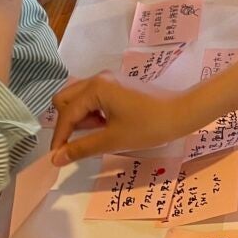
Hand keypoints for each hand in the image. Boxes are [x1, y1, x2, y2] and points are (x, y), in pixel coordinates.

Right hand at [49, 72, 203, 163]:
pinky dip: (93, 112)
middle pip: (65, 99)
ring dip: (81, 117)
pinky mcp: (117, 85)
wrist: (182, 113)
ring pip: (79, 98)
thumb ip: (81, 148)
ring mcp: (108, 79)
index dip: (60, 138)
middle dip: (68, 122)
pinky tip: (108, 125)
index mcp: (95, 88)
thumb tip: (56, 158)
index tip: (57, 158)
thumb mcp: (112, 140)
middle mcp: (98, 78)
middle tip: (86, 138)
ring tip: (101, 132)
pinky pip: (93, 97)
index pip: (66, 114)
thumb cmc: (148, 127)